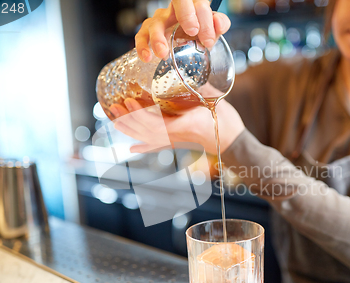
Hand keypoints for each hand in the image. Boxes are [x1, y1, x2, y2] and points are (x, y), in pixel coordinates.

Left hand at [111, 95, 244, 155]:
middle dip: (127, 120)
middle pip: (145, 132)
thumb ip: (198, 87)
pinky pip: (156, 146)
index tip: (129, 100)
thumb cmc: (225, 122)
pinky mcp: (177, 143)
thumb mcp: (212, 100)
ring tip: (116, 119)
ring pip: (147, 139)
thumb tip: (186, 68)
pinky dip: (143, 146)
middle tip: (115, 106)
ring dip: (130, 130)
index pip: (154, 124)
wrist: (233, 142)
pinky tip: (132, 148)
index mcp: (183, 126)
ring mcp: (175, 142)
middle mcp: (176, 137)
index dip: (138, 114)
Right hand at [135, 0, 230, 61]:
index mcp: (192, 6)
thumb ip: (220, 24)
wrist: (187, 48)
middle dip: (185, 15)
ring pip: (156, 22)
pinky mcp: (148, 32)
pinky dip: (142, 46)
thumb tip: (219, 24)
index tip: (208, 40)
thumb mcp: (212, 31)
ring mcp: (160, 20)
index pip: (198, 2)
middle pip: (177, 1)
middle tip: (192, 32)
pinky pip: (141, 35)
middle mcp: (174, 9)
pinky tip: (147, 57)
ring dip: (158, 37)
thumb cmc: (199, 35)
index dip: (204, 17)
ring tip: (163, 53)